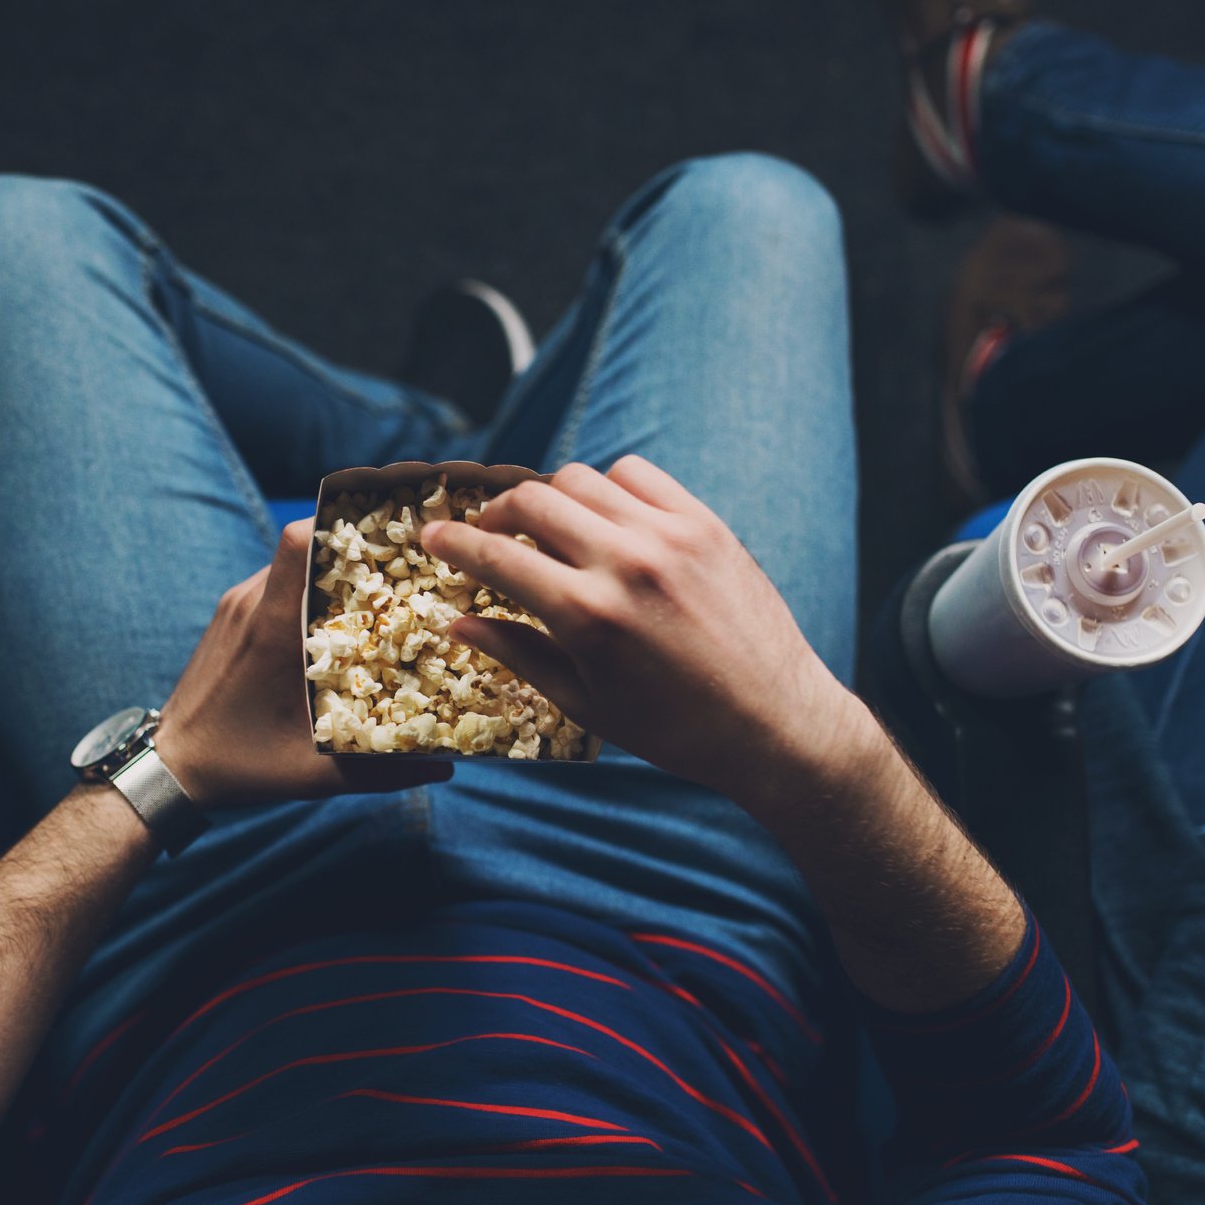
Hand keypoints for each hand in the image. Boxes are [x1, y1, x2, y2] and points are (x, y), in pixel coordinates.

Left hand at [155, 520, 454, 807]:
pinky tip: (335, 617)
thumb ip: (381, 771)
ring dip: (329, 569)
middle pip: (304, 544)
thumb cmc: (241, 766)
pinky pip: (275, 583)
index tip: (388, 522)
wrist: (171, 766)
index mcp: (271, 628)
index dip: (341, 518)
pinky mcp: (229, 615)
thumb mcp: (314, 775)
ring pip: (291, 563)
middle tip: (401, 561)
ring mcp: (236, 606)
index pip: (299, 541)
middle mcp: (251, 604)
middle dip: (353, 546)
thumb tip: (448, 767)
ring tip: (376, 588)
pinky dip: (306, 588)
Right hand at [420, 456, 869, 812]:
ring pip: (581, 479)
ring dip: (551, 498)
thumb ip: (518, 653)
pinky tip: (607, 519)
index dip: (453, 541)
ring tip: (549, 530)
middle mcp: (624, 564)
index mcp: (586, 615)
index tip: (430, 533)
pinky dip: (609, 487)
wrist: (775, 724)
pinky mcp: (706, 524)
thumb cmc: (673, 729)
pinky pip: (638, 475)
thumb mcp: (585, 704)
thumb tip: (457, 620)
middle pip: (532, 501)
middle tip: (489, 535)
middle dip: (495, 514)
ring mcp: (669, 537)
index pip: (497, 556)